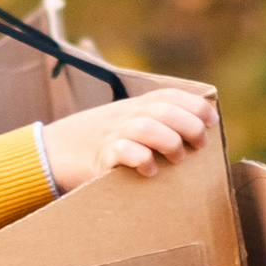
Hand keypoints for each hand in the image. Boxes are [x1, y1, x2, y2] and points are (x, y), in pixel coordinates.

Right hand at [41, 82, 213, 188]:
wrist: (52, 153)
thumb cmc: (100, 145)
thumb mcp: (126, 127)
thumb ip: (154, 125)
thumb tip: (196, 135)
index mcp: (134, 106)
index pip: (168, 95)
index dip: (193, 104)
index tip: (212, 120)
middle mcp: (124, 116)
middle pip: (162, 110)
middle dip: (188, 125)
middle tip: (200, 145)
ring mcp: (111, 135)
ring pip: (145, 127)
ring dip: (169, 142)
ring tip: (178, 159)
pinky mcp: (99, 158)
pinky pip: (122, 152)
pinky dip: (141, 159)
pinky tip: (150, 170)